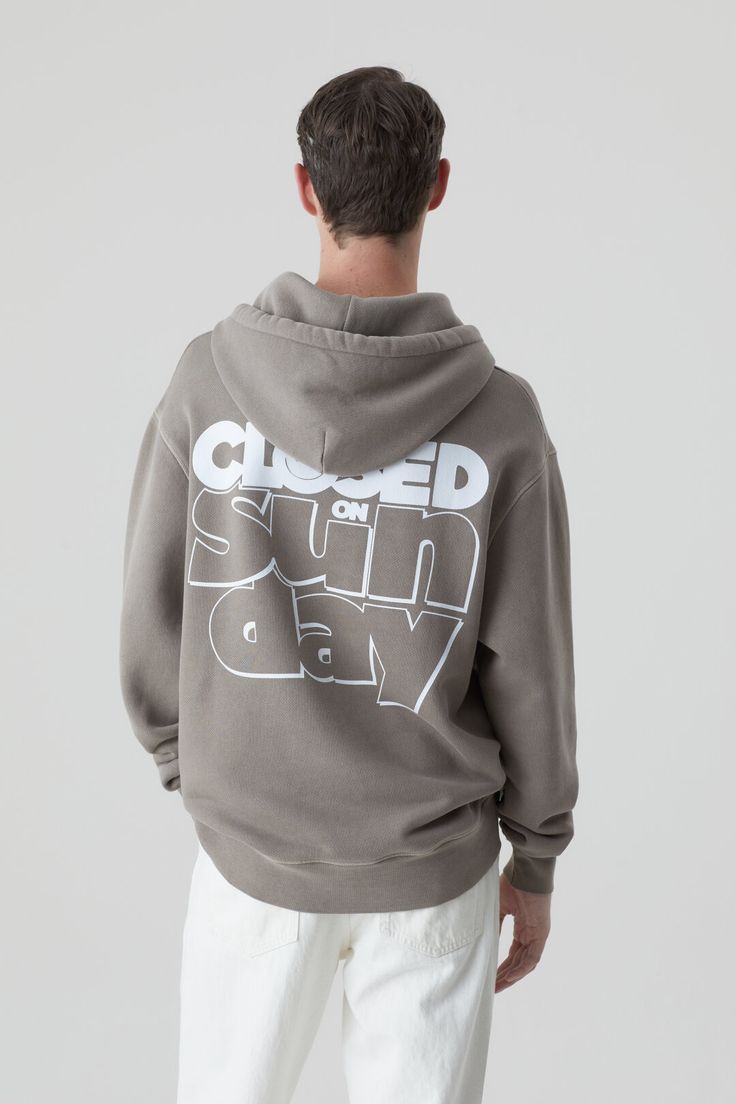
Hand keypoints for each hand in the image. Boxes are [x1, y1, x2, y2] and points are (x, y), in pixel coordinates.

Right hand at [495, 873, 551, 992]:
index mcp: (522, 927)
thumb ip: (494, 926)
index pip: (513, 954)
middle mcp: (531, 934)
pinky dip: (521, 969)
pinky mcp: (542, 933)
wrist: (526, 870)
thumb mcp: (498, 907)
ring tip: (497, 987)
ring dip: (512, 976)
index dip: (502, 967)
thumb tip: (484, 944)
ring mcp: (537, 935)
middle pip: (518, 962)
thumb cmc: (512, 883)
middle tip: (492, 988)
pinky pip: (532, 957)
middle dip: (505, 976)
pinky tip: (511, 977)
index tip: (489, 977)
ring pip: (525, 963)